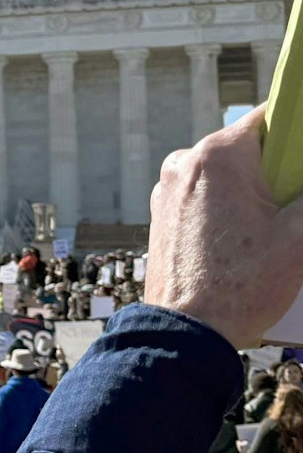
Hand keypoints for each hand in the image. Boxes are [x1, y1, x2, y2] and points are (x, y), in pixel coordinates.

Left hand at [147, 106, 302, 346]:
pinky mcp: (163, 216)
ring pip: (230, 175)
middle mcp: (185, 164)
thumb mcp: (301, 236)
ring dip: (260, 191)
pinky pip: (209, 198)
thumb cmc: (242, 285)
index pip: (273, 118)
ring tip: (282, 224)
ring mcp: (168, 190)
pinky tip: (255, 236)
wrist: (184, 334)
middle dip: (283, 170)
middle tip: (295, 202)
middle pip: (252, 148)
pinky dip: (235, 207)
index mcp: (218, 156)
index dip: (300, 134)